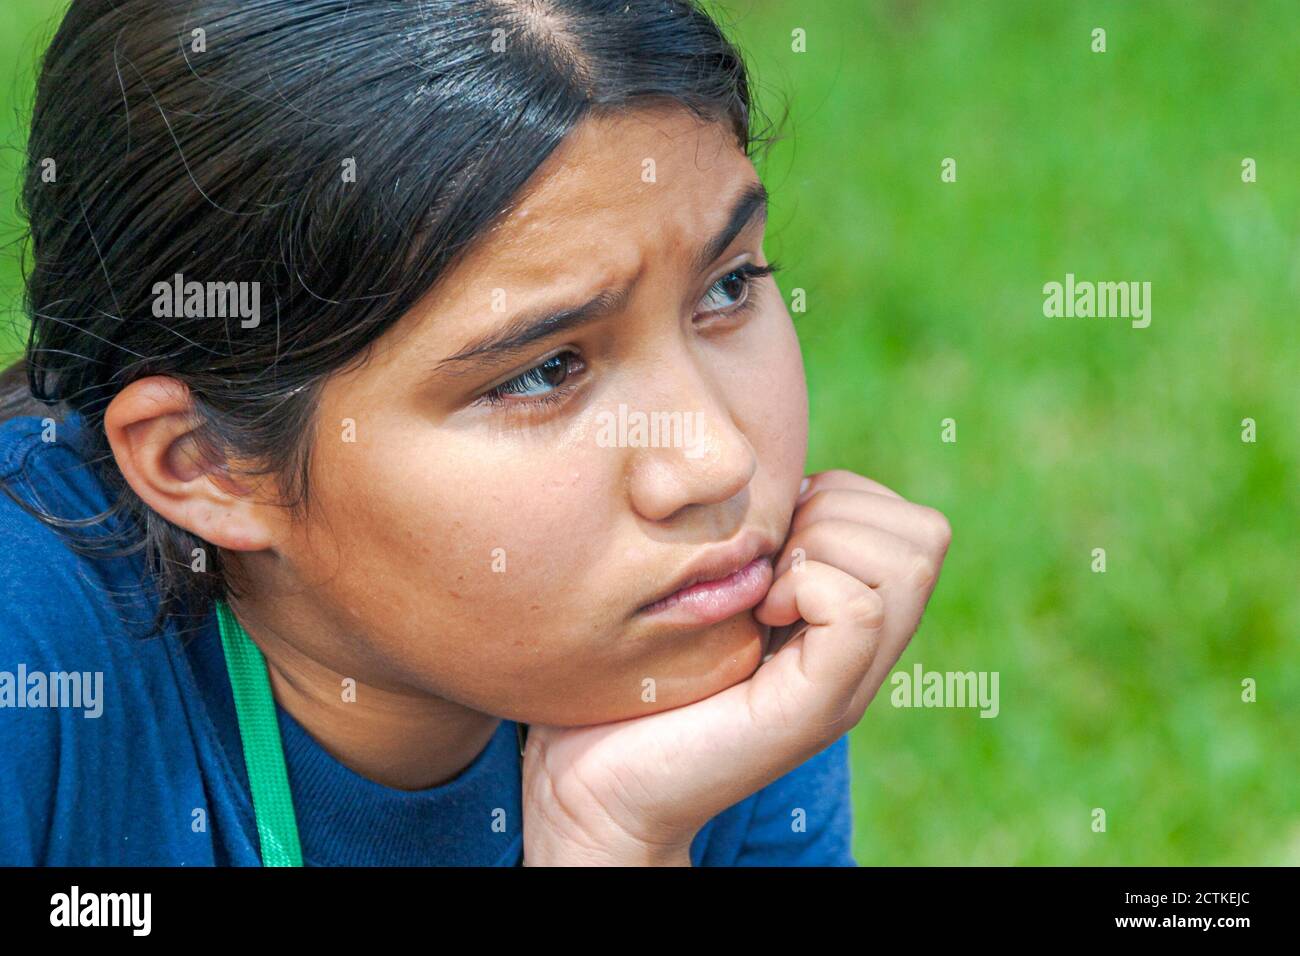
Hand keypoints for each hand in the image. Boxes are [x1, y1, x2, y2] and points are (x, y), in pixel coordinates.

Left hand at [520, 469, 950, 865]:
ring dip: (824, 549)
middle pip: (925, 534)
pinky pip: (858, 611)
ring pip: (906, 561)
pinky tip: (762, 615)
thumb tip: (776, 479)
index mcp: (848, 621)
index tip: (774, 537)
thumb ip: (754, 544)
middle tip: (770, 565)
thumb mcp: (708, 589)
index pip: (912, 522)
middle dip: (838, 516)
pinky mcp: (815, 709)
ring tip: (766, 592)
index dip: (845, 499)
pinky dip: (808, 586)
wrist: (596, 785)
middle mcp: (865, 653)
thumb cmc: (635, 682)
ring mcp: (848, 683)